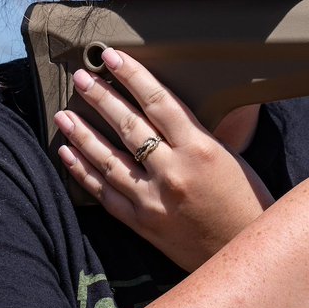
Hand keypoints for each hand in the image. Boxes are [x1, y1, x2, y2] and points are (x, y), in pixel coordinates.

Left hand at [54, 48, 271, 270]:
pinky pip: (105, 194)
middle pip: (129, 126)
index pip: (159, 101)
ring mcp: (153, 199)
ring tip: (63, 114)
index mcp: (200, 148)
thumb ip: (196, 133)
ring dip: (83, 134)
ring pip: (109, 159)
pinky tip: (69, 154)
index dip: (133, 76)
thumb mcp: (228, 155)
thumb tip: (164, 106)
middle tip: (80, 78)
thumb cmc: (245, 199)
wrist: (244, 250)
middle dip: (101, 98)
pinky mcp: (142, 223)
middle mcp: (173, 171)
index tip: (112, 57)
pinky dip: (83, 172)